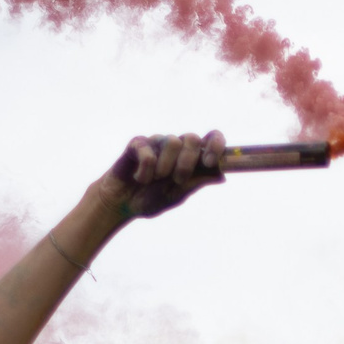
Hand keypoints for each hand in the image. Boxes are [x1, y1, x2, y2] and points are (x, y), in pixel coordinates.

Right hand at [106, 130, 224, 219]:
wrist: (122, 205)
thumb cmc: (151, 198)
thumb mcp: (178, 194)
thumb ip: (197, 182)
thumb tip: (222, 175)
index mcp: (190, 157)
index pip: (211, 138)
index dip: (216, 145)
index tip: (210, 162)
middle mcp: (175, 146)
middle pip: (192, 138)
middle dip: (187, 163)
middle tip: (177, 180)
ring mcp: (156, 143)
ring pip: (172, 142)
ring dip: (166, 168)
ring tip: (154, 181)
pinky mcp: (138, 144)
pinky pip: (148, 151)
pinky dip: (146, 171)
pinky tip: (139, 178)